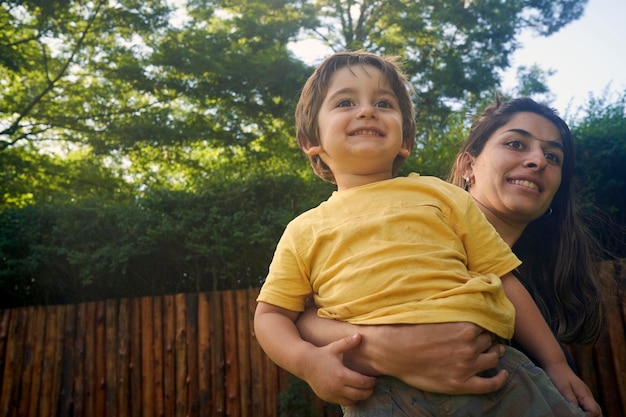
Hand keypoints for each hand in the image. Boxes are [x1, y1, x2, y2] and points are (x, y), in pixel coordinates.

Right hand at [302, 333, 375, 405]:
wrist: (304, 363)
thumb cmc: (322, 354)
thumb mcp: (335, 347)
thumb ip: (348, 342)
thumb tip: (360, 335)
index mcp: (341, 375)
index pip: (362, 383)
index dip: (371, 382)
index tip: (374, 379)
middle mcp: (337, 387)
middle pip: (359, 394)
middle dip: (368, 391)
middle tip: (372, 386)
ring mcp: (331, 394)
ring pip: (352, 401)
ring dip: (360, 397)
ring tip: (364, 390)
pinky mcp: (327, 397)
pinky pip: (343, 403)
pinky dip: (350, 399)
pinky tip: (352, 392)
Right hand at [350, 323, 507, 393]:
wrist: (391, 351)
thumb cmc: (408, 328)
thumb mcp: (433, 311)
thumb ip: (453, 308)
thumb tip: (466, 294)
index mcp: (466, 326)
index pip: (487, 324)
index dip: (484, 325)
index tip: (482, 325)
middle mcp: (470, 345)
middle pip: (490, 340)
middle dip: (488, 339)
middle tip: (484, 339)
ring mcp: (467, 366)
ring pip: (493, 359)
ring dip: (495, 354)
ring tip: (494, 353)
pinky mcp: (461, 384)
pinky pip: (490, 384)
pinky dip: (500, 379)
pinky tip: (503, 374)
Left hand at [544, 363, 601, 416]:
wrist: (556, 365)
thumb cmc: (558, 375)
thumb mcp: (563, 389)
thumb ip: (572, 401)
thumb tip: (577, 413)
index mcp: (586, 394)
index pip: (595, 411)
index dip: (588, 416)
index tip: (576, 416)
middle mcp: (588, 397)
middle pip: (597, 412)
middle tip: (575, 415)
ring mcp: (585, 397)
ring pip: (592, 411)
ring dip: (586, 414)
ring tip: (573, 414)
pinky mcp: (580, 398)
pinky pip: (586, 408)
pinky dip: (582, 412)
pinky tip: (573, 412)